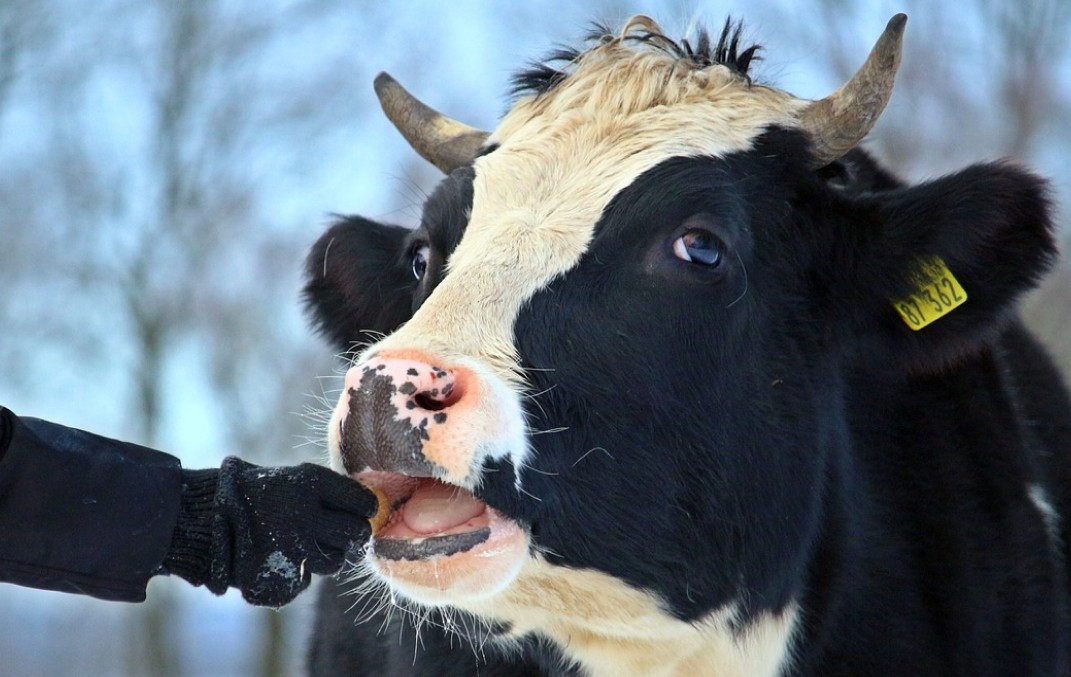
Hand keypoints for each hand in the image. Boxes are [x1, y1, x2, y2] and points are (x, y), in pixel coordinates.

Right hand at [165, 457, 375, 606]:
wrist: (197, 518)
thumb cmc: (247, 493)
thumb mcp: (285, 478)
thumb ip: (323, 493)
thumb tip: (366, 508)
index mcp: (308, 482)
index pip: (361, 500)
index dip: (365, 507)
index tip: (363, 510)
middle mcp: (305, 514)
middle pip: (356, 534)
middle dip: (353, 535)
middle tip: (346, 534)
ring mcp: (291, 547)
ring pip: (334, 561)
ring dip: (325, 556)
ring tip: (303, 544)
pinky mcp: (279, 574)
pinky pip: (305, 580)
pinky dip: (297, 573)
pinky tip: (279, 559)